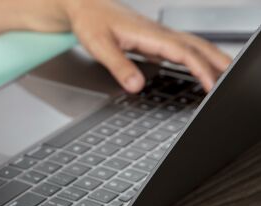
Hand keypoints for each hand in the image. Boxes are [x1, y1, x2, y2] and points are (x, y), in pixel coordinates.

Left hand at [62, 0, 231, 92]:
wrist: (86, 5)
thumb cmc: (91, 21)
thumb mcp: (99, 46)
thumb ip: (118, 66)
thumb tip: (136, 86)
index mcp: (149, 34)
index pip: (182, 53)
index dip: (199, 69)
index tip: (210, 84)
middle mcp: (159, 33)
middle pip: (197, 47)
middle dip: (216, 63)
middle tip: (231, 81)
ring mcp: (159, 36)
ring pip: (193, 46)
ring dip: (211, 59)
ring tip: (225, 75)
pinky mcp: (155, 40)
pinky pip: (183, 49)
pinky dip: (197, 58)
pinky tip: (200, 69)